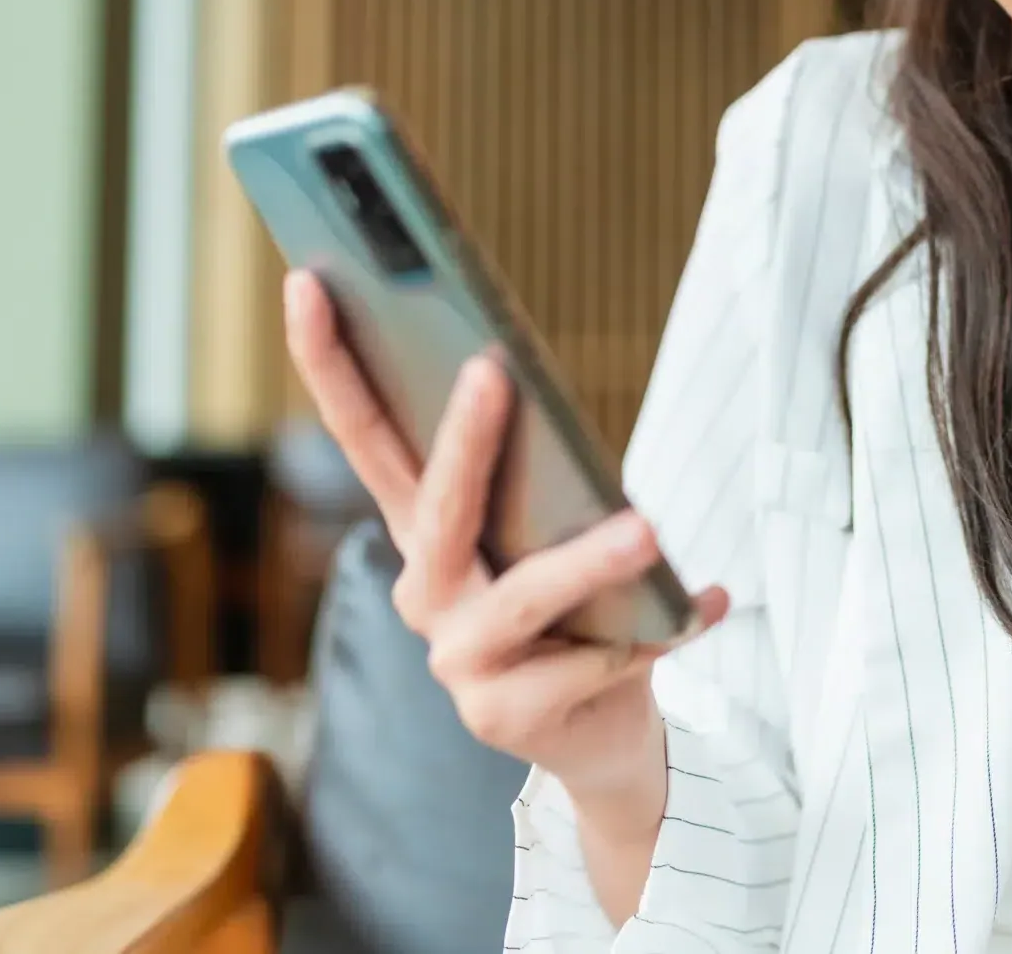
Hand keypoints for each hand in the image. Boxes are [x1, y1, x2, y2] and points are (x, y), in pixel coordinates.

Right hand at [282, 270, 728, 811]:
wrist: (598, 730)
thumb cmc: (573, 604)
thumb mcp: (549, 527)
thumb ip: (539, 470)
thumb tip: (538, 385)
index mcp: (422, 527)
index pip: (364, 433)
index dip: (328, 361)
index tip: (306, 280)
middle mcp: (423, 588)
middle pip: (433, 507)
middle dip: (463, 440)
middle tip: (493, 372)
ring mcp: (456, 658)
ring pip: (522, 595)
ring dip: (586, 561)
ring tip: (646, 529)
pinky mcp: (503, 714)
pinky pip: (588, 661)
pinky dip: (655, 632)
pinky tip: (705, 605)